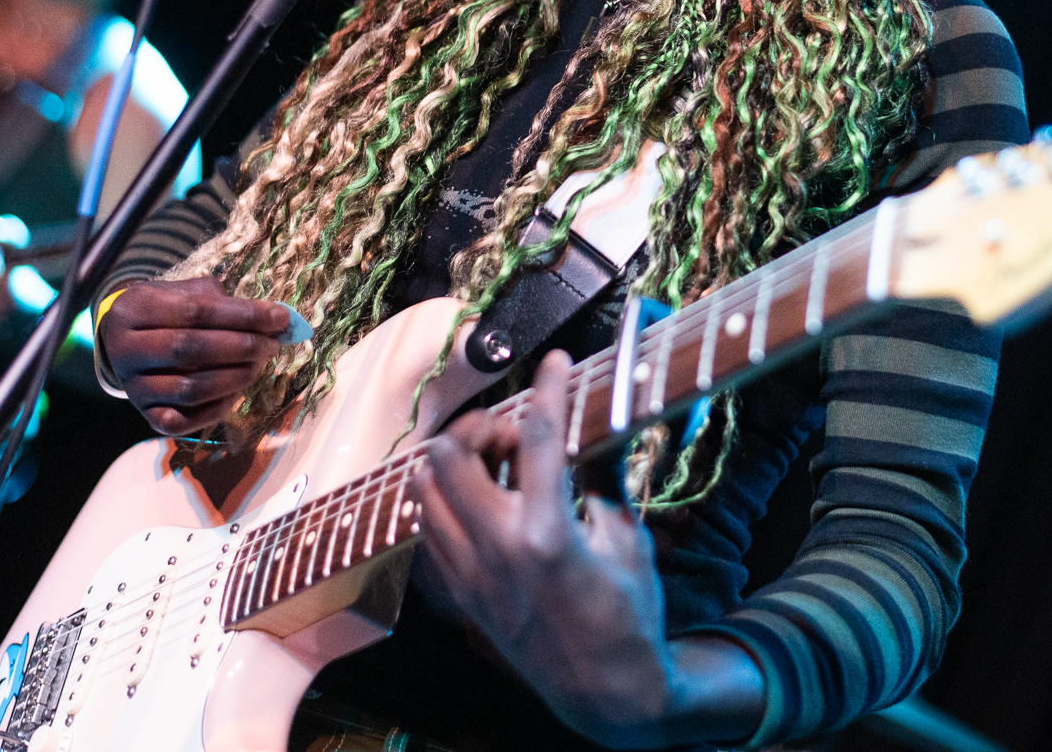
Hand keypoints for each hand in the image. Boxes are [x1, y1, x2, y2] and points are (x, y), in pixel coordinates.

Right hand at [96, 278, 291, 435]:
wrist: (124, 341)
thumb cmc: (166, 310)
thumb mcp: (186, 293)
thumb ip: (225, 303)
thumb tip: (274, 320)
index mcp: (135, 309)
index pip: (196, 311)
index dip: (243, 315)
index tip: (280, 317)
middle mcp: (125, 350)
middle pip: (190, 349)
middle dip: (242, 347)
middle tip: (273, 344)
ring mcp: (133, 387)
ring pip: (189, 389)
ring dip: (234, 378)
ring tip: (259, 365)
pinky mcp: (144, 415)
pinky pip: (182, 422)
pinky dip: (215, 409)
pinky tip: (237, 392)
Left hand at [415, 350, 764, 747]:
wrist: (604, 689)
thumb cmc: (627, 614)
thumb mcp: (626, 538)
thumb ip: (605, 476)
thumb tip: (606, 421)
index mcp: (547, 534)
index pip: (538, 438)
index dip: (548, 387)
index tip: (556, 361)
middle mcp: (496, 552)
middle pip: (449, 455)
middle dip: (480, 427)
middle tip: (513, 433)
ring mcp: (468, 576)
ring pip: (423, 491)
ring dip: (455, 464)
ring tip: (495, 467)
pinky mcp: (457, 596)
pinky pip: (426, 533)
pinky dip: (445, 507)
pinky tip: (479, 507)